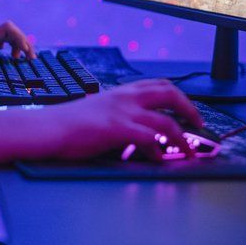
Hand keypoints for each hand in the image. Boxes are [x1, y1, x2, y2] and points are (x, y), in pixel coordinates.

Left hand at [0, 21, 35, 78]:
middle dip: (22, 41)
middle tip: (30, 60)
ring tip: (20, 60)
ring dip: (16, 43)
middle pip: (9, 30)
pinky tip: (7, 57)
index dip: (19, 37)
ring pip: (5, 35)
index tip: (26, 53)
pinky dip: (8, 46)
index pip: (6, 28)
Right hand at [41, 79, 204, 161]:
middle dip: (189, 110)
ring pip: (166, 121)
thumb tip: (137, 133)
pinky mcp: (118, 129)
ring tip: (188, 151)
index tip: (188, 110)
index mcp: (122, 92)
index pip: (160, 85)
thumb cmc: (68, 124)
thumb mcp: (98, 111)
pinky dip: (159, 150)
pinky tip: (159, 159)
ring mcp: (123, 113)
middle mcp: (126, 97)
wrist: (48, 128)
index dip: (179, 97)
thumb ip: (120, 116)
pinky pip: (150, 139)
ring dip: (182, 138)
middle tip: (198, 126)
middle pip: (170, 94)